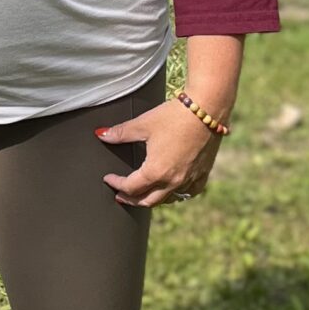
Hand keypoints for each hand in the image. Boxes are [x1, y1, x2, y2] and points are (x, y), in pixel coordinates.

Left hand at [95, 98, 222, 208]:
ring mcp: (189, 179)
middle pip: (148, 200)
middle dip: (132, 199)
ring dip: (153, 198)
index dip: (116, 184)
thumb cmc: (174, 116)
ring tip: (144, 193)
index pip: (130, 187)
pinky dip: (176, 194)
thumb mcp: (143, 124)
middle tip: (121, 195)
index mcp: (155, 171)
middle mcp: (173, 181)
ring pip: (168, 199)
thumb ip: (120, 133)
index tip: (109, 179)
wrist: (207, 108)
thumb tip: (101, 134)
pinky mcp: (203, 174)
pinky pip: (188, 193)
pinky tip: (172, 190)